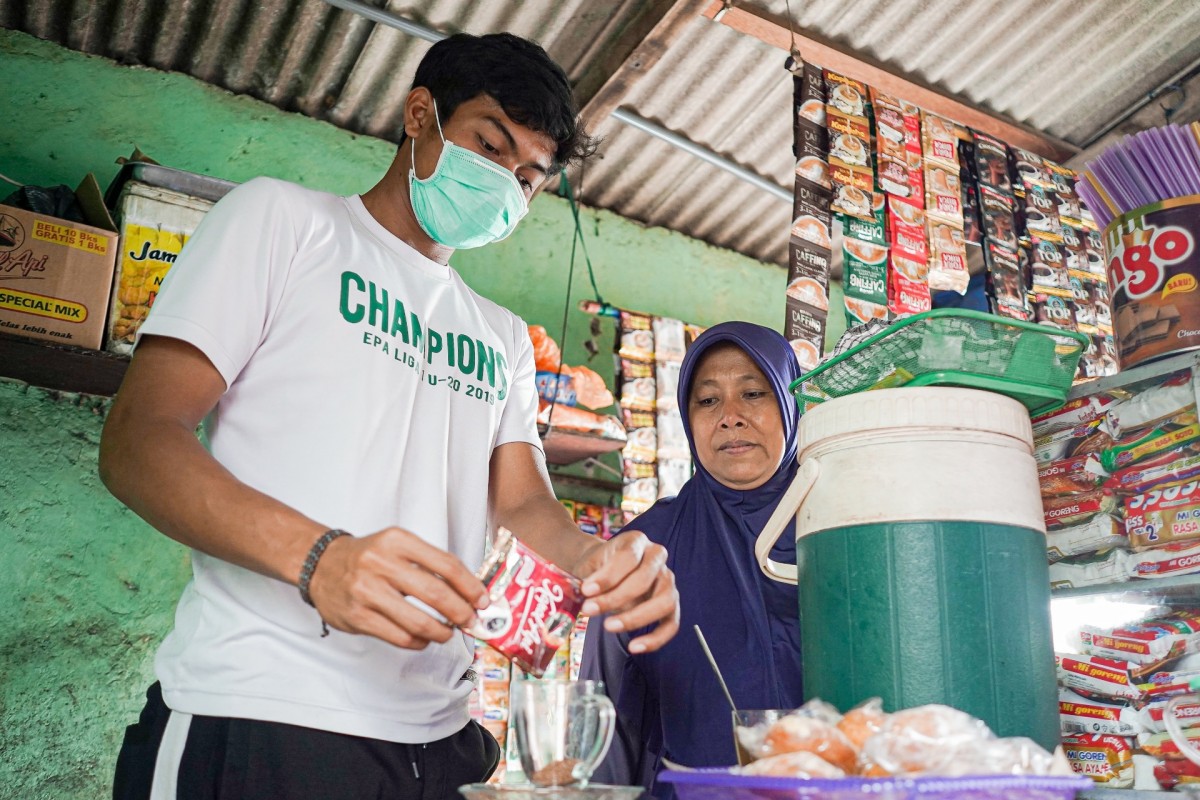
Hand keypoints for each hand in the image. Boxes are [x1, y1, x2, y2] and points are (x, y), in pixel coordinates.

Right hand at [307, 527, 489, 649]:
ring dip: (442, 632)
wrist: (320, 564)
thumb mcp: (398, 545)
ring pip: (419, 622)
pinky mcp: (357, 617)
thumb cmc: (369, 557)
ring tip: (448, 633)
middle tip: (472, 622)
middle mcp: (381, 563)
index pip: (447, 565)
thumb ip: (430, 563)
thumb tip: (469, 591)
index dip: (471, 586)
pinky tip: (423, 638)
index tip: (483, 600)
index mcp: (398, 541)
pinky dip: (419, 642)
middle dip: (462, 613)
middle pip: (437, 594)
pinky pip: (399, 637)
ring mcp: (367, 592)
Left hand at [572, 531, 678, 653]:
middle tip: (589, 610)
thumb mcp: (590, 565)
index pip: (628, 557)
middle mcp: (657, 557)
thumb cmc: (597, 567)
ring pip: (664, 601)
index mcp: (637, 541)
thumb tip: (585, 597)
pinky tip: (634, 647)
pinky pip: (671, 624)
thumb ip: (589, 578)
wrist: (603, 569)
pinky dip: (655, 639)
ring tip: (608, 626)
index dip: (608, 576)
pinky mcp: (671, 604)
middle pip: (644, 579)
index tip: (586, 590)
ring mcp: (667, 580)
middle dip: (615, 598)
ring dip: (636, 617)